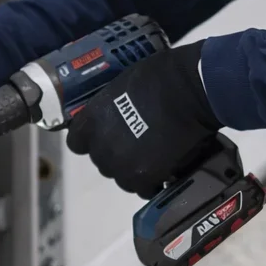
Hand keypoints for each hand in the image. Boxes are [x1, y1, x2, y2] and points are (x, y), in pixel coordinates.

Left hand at [66, 41, 220, 198]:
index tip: (104, 136)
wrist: (189, 90)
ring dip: (133, 170)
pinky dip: (152, 182)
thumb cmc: (159, 76)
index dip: (90, 141)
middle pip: (102, 161)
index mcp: (92, 120)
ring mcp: (123, 165)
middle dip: (116, 154)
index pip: (76, 143)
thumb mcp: (123, 86)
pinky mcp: (146, 177)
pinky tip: (164, 169)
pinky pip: (144, 188)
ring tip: (152, 157)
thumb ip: (113, 107)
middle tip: (136, 143)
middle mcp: (102, 146)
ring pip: (122, 178)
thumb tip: (118, 117)